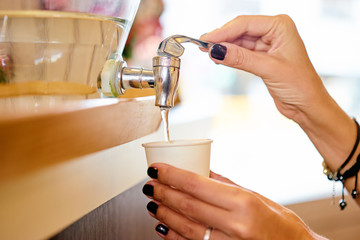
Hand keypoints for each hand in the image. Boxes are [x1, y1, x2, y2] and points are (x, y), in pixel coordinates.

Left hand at [143, 163, 325, 238]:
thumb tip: (202, 172)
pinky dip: (173, 236)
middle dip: (163, 193)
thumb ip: (227, 184)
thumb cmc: (282, 225)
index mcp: (244, 203)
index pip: (197, 184)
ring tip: (152, 204)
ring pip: (185, 228)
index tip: (156, 169)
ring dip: (164, 214)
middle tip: (150, 184)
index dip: (172, 175)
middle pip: (187, 205)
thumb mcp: (258, 197)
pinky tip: (164, 227)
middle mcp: (234, 225)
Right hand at [201, 15, 357, 184]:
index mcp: (280, 26)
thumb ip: (241, 58)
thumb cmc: (300, 85)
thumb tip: (217, 50)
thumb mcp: (268, 69)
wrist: (307, 105)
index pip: (245, 24)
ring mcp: (267, 44)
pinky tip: (220, 58)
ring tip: (208, 53)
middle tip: (204, 46)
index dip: (224, 32)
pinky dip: (230, 55)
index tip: (207, 40)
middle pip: (240, 30)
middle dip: (222, 39)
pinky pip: (241, 52)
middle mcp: (274, 31)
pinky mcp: (262, 56)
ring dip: (224, 48)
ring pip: (238, 41)